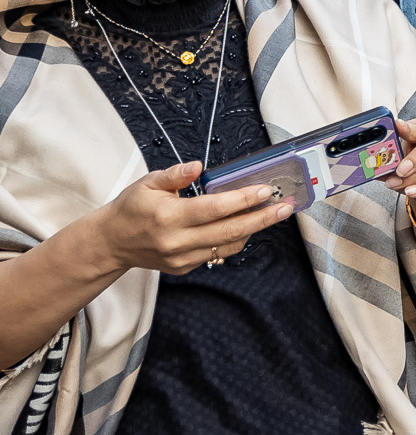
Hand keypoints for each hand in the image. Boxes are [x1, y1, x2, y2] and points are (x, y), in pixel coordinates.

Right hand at [91, 163, 297, 274]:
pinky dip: (236, 240)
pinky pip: (218, 255)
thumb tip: (197, 166)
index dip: (242, 200)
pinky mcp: (184, 268)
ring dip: (255, 230)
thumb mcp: (148, 184)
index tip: (265, 190)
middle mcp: (176, 241)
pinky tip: (249, 226)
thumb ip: (175, 175)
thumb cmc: (131, 209)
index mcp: (168, 217)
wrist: (111, 243)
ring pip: (228, 246)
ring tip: (275, 214)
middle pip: (229, 232)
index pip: (213, 209)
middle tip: (285, 206)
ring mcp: (181, 258)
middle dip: (262, 218)